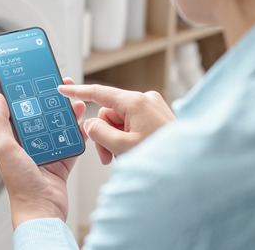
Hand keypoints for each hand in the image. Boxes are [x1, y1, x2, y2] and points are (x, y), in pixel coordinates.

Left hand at [0, 78, 85, 228]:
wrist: (41, 209)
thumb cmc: (20, 184)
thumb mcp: (5, 147)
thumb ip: (1, 122)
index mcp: (16, 141)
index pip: (24, 113)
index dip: (32, 97)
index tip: (39, 82)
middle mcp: (32, 146)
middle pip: (45, 118)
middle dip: (55, 103)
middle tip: (64, 89)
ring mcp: (49, 154)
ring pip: (61, 129)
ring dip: (69, 116)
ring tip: (77, 103)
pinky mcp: (64, 163)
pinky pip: (73, 144)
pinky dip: (80, 134)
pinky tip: (84, 124)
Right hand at [58, 84, 174, 164]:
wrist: (190, 165)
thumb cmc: (162, 156)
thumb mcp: (122, 146)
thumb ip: (99, 133)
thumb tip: (91, 124)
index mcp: (135, 102)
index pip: (99, 92)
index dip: (78, 91)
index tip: (63, 88)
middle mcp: (144, 99)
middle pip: (109, 112)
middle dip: (104, 134)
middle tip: (107, 156)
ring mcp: (152, 107)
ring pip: (120, 120)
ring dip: (116, 139)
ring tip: (123, 157)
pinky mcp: (157, 115)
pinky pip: (132, 122)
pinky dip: (127, 136)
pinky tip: (133, 151)